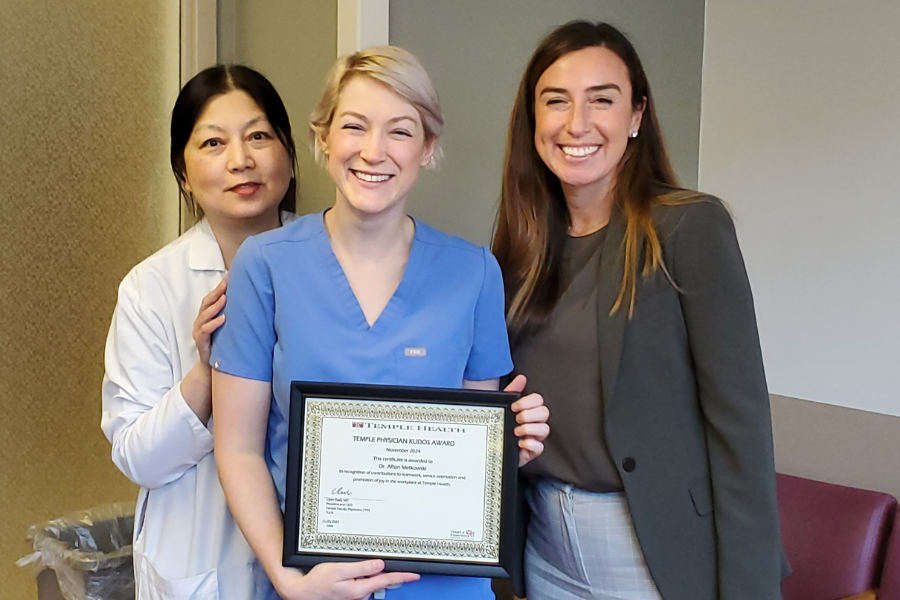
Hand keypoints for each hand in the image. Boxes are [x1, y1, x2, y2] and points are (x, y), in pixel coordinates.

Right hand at [193, 275, 226, 366]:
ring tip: (225, 298)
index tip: (230, 275)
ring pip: (205, 315)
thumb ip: (232, 314)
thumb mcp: (226, 327)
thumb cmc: (221, 343)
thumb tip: (249, 300)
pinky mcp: (200, 342)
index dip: (219, 286)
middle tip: (227, 283)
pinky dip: (214, 324)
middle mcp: (200, 320)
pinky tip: (223, 319)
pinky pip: (205, 330)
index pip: (211, 297)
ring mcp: (199, 331)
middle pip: (207, 302)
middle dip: (217, 292)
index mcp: (206, 315)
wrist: (212, 367)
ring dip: (215, 306)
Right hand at [272, 560, 418, 599]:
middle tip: (402, 567)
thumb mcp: (339, 570)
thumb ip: (361, 568)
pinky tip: (358, 571)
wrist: (303, 591)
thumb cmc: (318, 581)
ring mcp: (355, 594)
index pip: (386, 580)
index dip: (402, 576)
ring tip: (367, 567)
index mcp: (360, 589)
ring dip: (375, 573)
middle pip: (381, 580)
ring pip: (371, 580)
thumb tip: (380, 565)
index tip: (415, 575)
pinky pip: (363, 582)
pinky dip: (365, 574)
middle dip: (390, 573)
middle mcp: (360, 594)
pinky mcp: (351, 592)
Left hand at [505, 374, 549, 466]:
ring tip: (516, 431)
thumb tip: (521, 378)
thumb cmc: (500, 426)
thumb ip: (512, 391)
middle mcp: (535, 423)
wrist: (492, 446)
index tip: (514, 406)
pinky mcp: (532, 451)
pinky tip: (519, 443)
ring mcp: (535, 437)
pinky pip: (540, 447)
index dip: (528, 402)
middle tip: (516, 418)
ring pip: (545, 429)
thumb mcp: (503, 406)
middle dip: (529, 414)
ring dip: (529, 429)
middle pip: (544, 412)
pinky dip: (530, 444)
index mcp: (529, 410)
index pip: (538, 400)